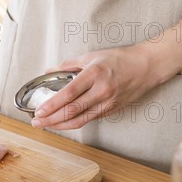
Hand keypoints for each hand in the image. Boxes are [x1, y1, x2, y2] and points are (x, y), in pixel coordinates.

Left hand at [31, 45, 164, 129]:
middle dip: (51, 119)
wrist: (146, 67)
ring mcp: (107, 103)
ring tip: (45, 125)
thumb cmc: (118, 59)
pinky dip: (72, 123)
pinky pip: (88, 119)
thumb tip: (49, 70)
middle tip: (36, 122)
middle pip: (71, 111)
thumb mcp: (91, 57)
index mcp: (94, 75)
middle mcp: (101, 91)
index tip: (38, 111)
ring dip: (59, 125)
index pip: (68, 94)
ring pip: (79, 120)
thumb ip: (68, 65)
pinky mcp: (111, 110)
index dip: (52, 105)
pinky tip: (61, 123)